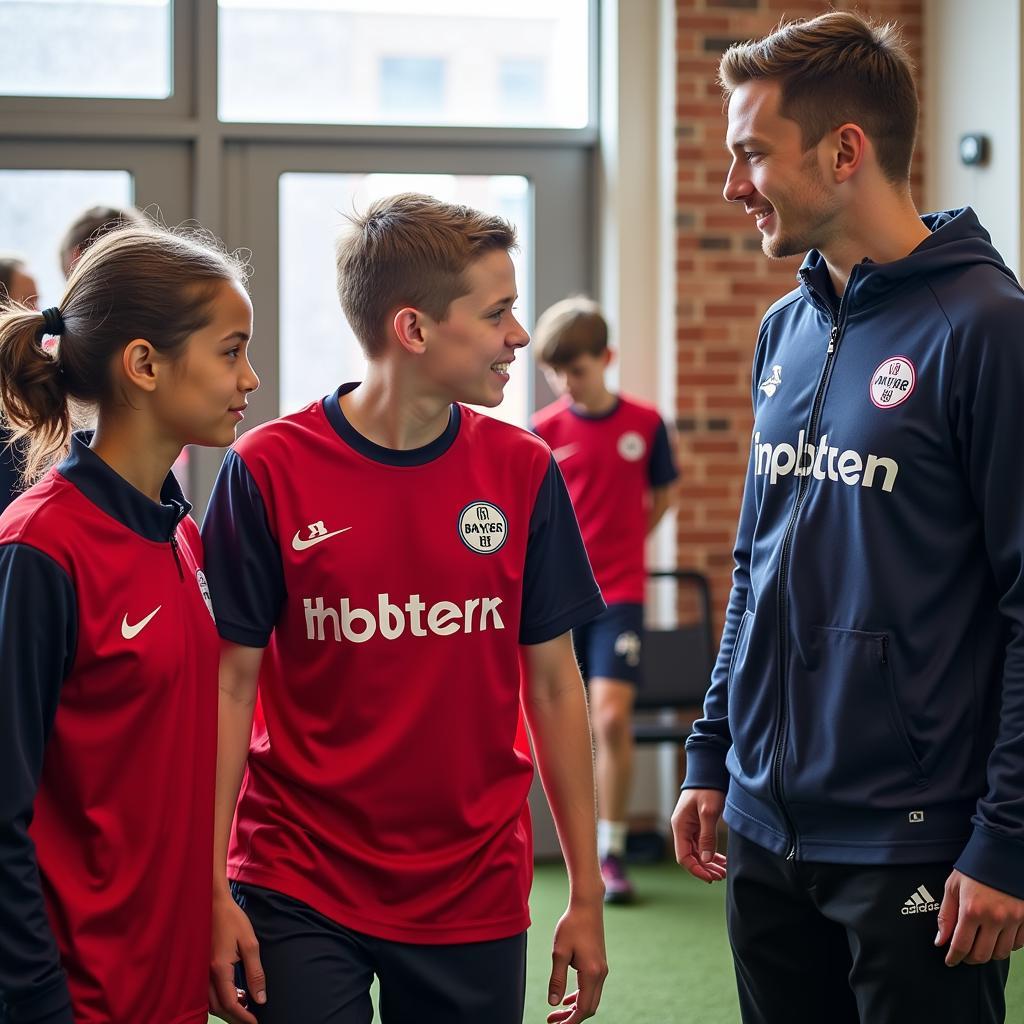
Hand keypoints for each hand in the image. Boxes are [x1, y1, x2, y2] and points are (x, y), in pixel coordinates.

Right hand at [209, 891, 266, 1023]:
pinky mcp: (199, 968)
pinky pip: (206, 993)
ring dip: (227, 1009)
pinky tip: (235, 992)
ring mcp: (199, 972)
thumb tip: (261, 998)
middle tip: (251, 1018)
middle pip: (218, 1008)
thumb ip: (255, 973)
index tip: (256, 1023)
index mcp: (219, 969)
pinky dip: (220, 999)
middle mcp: (205, 975)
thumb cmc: (232, 920)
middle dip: (235, 1017)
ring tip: (246, 1005)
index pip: (230, 1004)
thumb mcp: (250, 943)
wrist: (213, 903)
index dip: (243, 1017)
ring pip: (210, 1003)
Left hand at [547, 898, 607, 1022]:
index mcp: (591, 973)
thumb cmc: (571, 926)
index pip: (583, 1008)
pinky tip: (567, 999)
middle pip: (589, 1007)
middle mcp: (600, 974)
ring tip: (556, 1013)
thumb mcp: (559, 952)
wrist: (587, 906)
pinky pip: (592, 988)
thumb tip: (553, 1003)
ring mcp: (602, 969)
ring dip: (576, 1008)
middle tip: (552, 1020)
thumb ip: (557, 979)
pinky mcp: (599, 964)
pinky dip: (580, 997)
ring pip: (591, 999)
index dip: (570, 1021)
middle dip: (572, 1018)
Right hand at [671, 788, 727, 882]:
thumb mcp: (708, 812)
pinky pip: (701, 845)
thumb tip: (706, 860)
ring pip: (697, 853)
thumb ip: (707, 836)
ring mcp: (689, 828)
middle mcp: (682, 829)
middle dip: (704, 869)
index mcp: (680, 826)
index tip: (711, 877)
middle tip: (721, 876)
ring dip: (708, 863)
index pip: (683, 856)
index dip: (696, 869)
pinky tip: (721, 861)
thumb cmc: (707, 789)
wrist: (708, 772)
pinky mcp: (696, 826)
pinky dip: (710, 854)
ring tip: (723, 871)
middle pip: (690, 857)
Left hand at [935, 869, 1023, 965]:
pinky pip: (1018, 944)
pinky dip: (1007, 945)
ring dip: (989, 953)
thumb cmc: (974, 867)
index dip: (954, 957)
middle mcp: (995, 918)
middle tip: (963, 954)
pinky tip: (998, 936)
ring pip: (1001, 953)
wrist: (1003, 852)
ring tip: (980, 944)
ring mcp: (1014, 920)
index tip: (949, 961)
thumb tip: (940, 940)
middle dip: (970, 958)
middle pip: (982, 955)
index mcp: (972, 909)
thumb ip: (946, 915)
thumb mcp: (953, 886)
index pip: (961, 945)